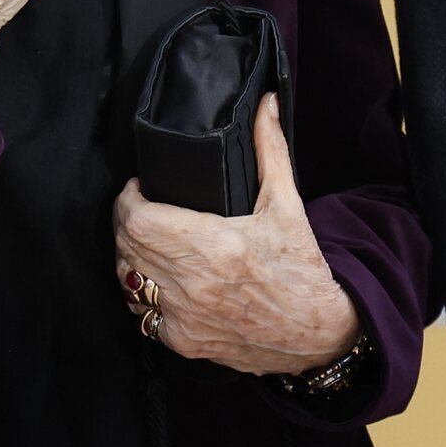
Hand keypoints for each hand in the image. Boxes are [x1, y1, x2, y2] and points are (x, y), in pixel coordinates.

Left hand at [113, 93, 360, 374]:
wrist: (321, 337)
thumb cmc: (301, 270)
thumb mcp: (287, 205)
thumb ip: (270, 149)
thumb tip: (267, 103)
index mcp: (215, 246)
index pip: (136, 219)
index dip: (129, 199)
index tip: (141, 188)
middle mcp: (194, 285)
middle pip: (125, 245)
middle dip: (127, 222)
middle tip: (143, 208)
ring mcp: (185, 318)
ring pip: (126, 279)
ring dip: (129, 256)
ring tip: (148, 240)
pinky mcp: (183, 343)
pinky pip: (140, 313)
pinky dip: (142, 293)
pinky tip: (158, 277)